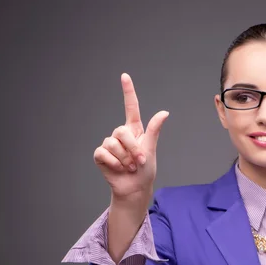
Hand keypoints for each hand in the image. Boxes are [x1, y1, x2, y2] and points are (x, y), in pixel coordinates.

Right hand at [93, 73, 168, 200]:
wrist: (134, 188)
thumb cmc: (145, 170)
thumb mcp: (151, 149)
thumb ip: (154, 130)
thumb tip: (164, 112)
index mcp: (134, 130)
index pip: (131, 107)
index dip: (128, 91)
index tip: (124, 76)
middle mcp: (121, 134)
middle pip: (122, 131)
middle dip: (133, 149)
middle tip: (139, 162)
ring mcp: (110, 144)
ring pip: (113, 144)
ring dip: (124, 159)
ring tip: (130, 167)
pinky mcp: (101, 155)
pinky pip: (104, 153)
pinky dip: (114, 163)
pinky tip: (119, 169)